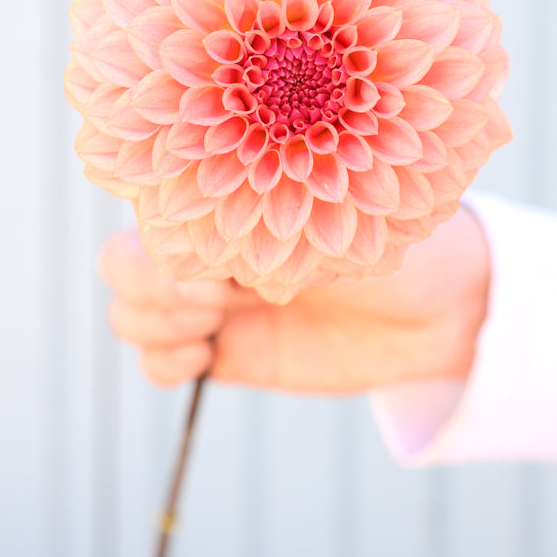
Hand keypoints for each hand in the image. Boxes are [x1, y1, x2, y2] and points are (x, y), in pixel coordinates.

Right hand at [98, 204, 490, 393]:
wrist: (436, 308)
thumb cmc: (393, 240)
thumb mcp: (332, 220)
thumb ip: (263, 224)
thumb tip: (202, 242)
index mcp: (228, 193)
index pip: (148, 201)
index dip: (160, 231)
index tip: (218, 254)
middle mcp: (208, 244)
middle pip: (120, 261)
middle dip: (154, 283)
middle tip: (222, 295)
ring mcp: (210, 301)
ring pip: (128, 312)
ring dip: (157, 321)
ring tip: (217, 324)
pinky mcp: (220, 351)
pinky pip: (156, 363)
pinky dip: (164, 362)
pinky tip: (207, 353)